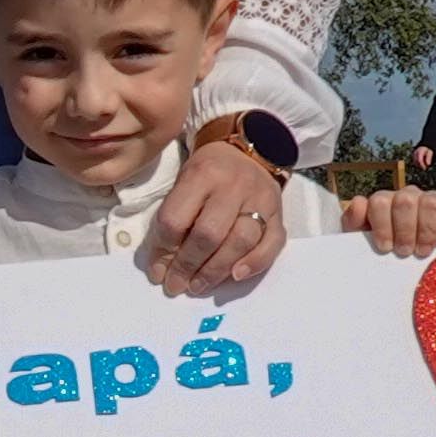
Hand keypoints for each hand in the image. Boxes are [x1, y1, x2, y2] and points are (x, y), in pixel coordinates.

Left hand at [146, 133, 290, 297]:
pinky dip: (255, 263)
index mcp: (203, 174)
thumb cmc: (208, 172)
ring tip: (198, 286)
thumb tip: (162, 266)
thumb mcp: (183, 182)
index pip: (176, 219)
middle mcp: (234, 186)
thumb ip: (173, 219)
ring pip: (240, 242)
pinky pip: (271, 244)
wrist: (249, 150)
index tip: (157, 270)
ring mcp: (260, 200)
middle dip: (187, 266)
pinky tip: (236, 275)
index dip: (163, 249)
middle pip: (208, 234)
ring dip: (216, 271)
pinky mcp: (278, 214)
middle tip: (176, 285)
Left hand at [347, 187, 435, 257]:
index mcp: (384, 203)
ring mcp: (432, 200)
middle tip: (405, 252)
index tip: (385, 248)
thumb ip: (355, 224)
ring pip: (429, 203)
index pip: (379, 201)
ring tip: (422, 251)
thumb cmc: (392, 255)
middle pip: (404, 201)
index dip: (381, 225)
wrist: (429, 266)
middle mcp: (408, 197)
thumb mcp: (367, 243)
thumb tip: (358, 203)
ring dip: (425, 231)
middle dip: (404, 230)